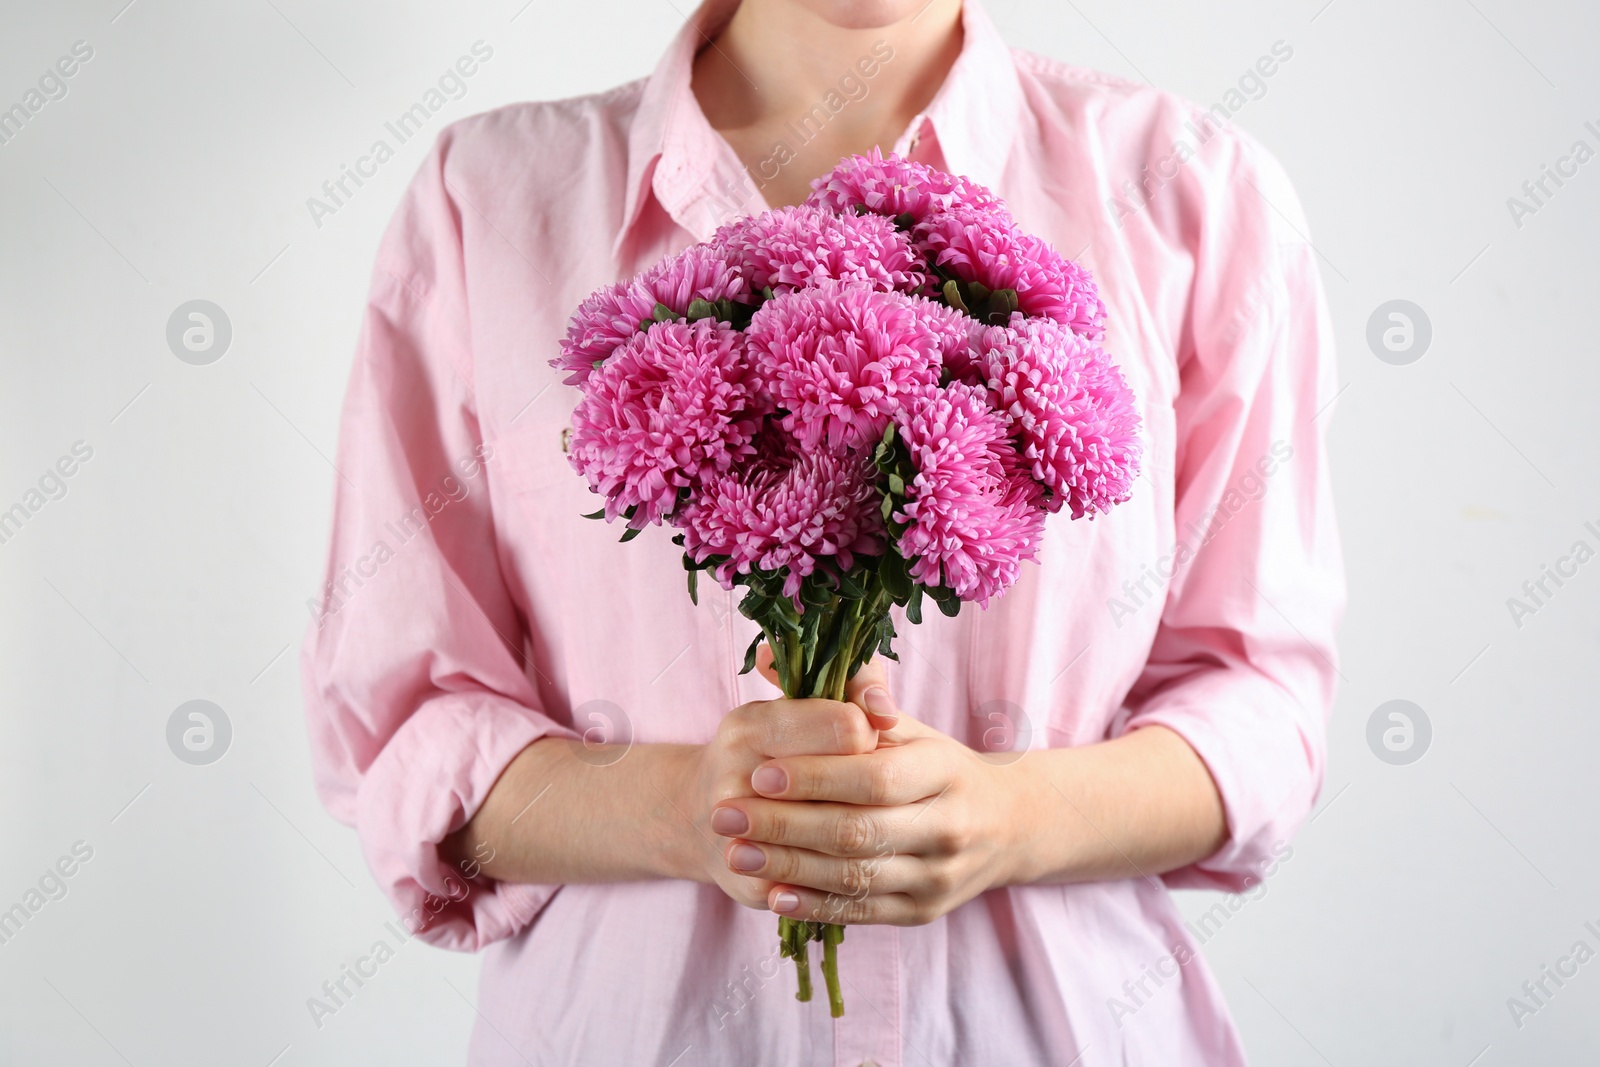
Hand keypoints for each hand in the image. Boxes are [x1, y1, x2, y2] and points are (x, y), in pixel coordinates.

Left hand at [710, 659, 1029, 926]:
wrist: (1004, 824)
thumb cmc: (931, 764)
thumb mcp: (901, 724)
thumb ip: (842, 693)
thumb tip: (772, 657)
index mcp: (944, 770)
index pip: (875, 777)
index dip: (816, 777)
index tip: (760, 774)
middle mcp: (949, 826)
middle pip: (859, 831)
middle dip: (786, 824)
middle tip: (727, 815)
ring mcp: (939, 876)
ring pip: (856, 877)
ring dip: (789, 867)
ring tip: (736, 853)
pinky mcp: (923, 911)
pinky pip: (862, 912)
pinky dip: (815, 905)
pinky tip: (772, 894)